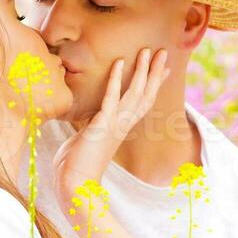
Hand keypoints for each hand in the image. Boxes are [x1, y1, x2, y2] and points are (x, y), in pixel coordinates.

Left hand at [53, 47, 168, 205]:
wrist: (74, 187)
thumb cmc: (75, 168)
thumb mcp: (85, 141)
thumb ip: (91, 129)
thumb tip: (89, 125)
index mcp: (120, 128)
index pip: (141, 102)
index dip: (153, 85)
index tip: (163, 70)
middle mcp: (122, 125)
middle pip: (145, 94)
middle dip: (154, 72)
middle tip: (163, 52)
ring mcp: (114, 125)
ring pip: (135, 93)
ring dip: (143, 71)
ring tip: (148, 51)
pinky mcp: (102, 125)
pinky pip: (111, 98)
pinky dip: (115, 79)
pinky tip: (120, 62)